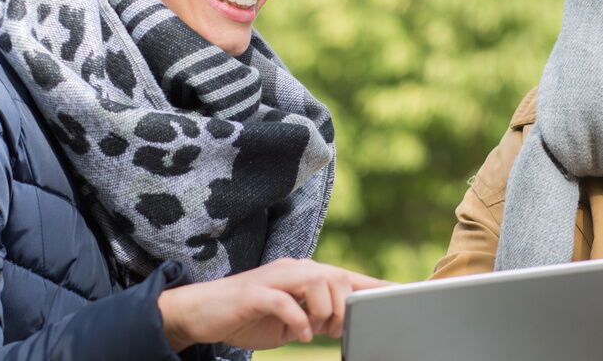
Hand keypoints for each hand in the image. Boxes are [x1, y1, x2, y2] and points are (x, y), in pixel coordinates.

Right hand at [157, 258, 390, 350]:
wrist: (201, 313)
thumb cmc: (248, 316)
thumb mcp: (289, 319)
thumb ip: (315, 316)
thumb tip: (343, 324)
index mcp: (303, 274)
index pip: (345, 275)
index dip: (374, 284)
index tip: (402, 292)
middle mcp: (291, 269)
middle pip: (336, 275)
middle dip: (344, 306)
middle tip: (335, 330)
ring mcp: (273, 278)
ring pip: (316, 280)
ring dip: (324, 310)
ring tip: (318, 330)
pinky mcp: (254, 293)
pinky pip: (286, 301)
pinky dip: (299, 320)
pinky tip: (300, 334)